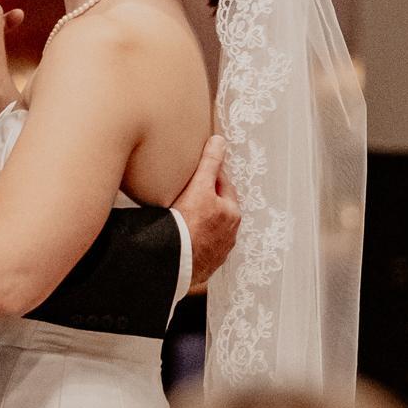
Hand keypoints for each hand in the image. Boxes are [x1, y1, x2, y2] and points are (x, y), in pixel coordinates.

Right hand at [174, 135, 242, 290]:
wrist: (175, 262)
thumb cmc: (188, 224)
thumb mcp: (200, 187)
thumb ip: (210, 163)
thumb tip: (219, 141)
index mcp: (232, 213)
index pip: (222, 186)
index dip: (209, 176)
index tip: (198, 172)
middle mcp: (230, 234)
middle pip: (217, 208)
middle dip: (206, 200)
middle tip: (187, 194)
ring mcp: (218, 251)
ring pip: (210, 229)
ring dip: (201, 223)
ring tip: (183, 218)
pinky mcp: (204, 265)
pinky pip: (200, 248)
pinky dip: (194, 242)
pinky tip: (182, 239)